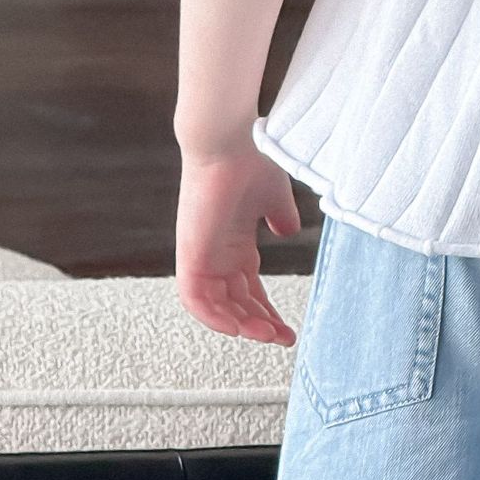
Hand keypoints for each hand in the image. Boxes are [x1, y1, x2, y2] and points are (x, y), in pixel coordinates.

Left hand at [175, 140, 300, 345]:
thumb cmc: (250, 161)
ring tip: (268, 335)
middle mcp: (215, 254)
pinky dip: (215, 317)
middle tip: (283, 338)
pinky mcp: (190, 256)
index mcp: (233, 243)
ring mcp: (201, 256)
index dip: (266, 311)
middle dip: (259, 324)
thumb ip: (279, 217)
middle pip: (234, 304)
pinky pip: (196, 299)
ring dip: (241, 325)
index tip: (288, 328)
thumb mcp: (273, 197)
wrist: (229, 141)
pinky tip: (239, 328)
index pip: (247, 289)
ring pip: (216, 307)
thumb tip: (288, 232)